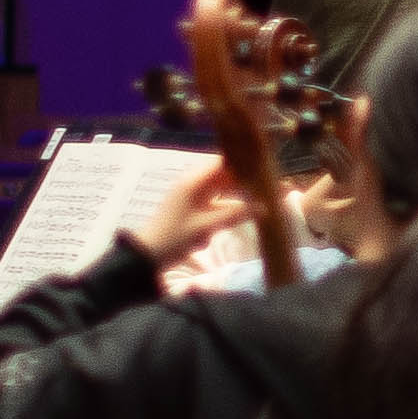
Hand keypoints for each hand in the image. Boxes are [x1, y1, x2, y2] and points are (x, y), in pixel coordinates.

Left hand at [131, 159, 255, 269]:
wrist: (147, 256)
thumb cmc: (174, 237)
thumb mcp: (207, 226)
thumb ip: (236, 214)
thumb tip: (265, 207)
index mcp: (193, 181)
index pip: (223, 161)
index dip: (243, 162)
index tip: (265, 165)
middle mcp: (192, 184)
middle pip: (224, 175)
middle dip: (245, 180)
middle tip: (270, 184)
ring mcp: (192, 197)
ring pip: (221, 189)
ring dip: (237, 195)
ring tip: (261, 198)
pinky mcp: (192, 209)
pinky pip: (215, 202)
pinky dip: (226, 207)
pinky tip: (241, 213)